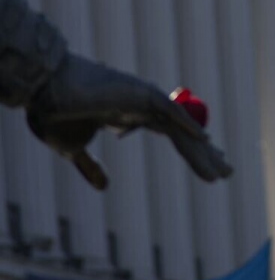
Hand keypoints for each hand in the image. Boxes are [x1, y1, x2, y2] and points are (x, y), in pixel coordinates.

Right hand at [25, 54, 231, 189]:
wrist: (41, 94)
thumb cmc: (55, 115)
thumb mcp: (74, 149)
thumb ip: (91, 167)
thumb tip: (105, 186)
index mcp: (133, 115)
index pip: (173, 135)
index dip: (192, 150)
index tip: (210, 163)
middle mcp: (146, 107)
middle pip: (184, 134)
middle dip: (205, 155)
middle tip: (227, 172)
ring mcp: (145, 99)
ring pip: (182, 129)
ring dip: (202, 152)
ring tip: (222, 171)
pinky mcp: (140, 93)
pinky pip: (169, 111)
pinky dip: (187, 124)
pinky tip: (206, 140)